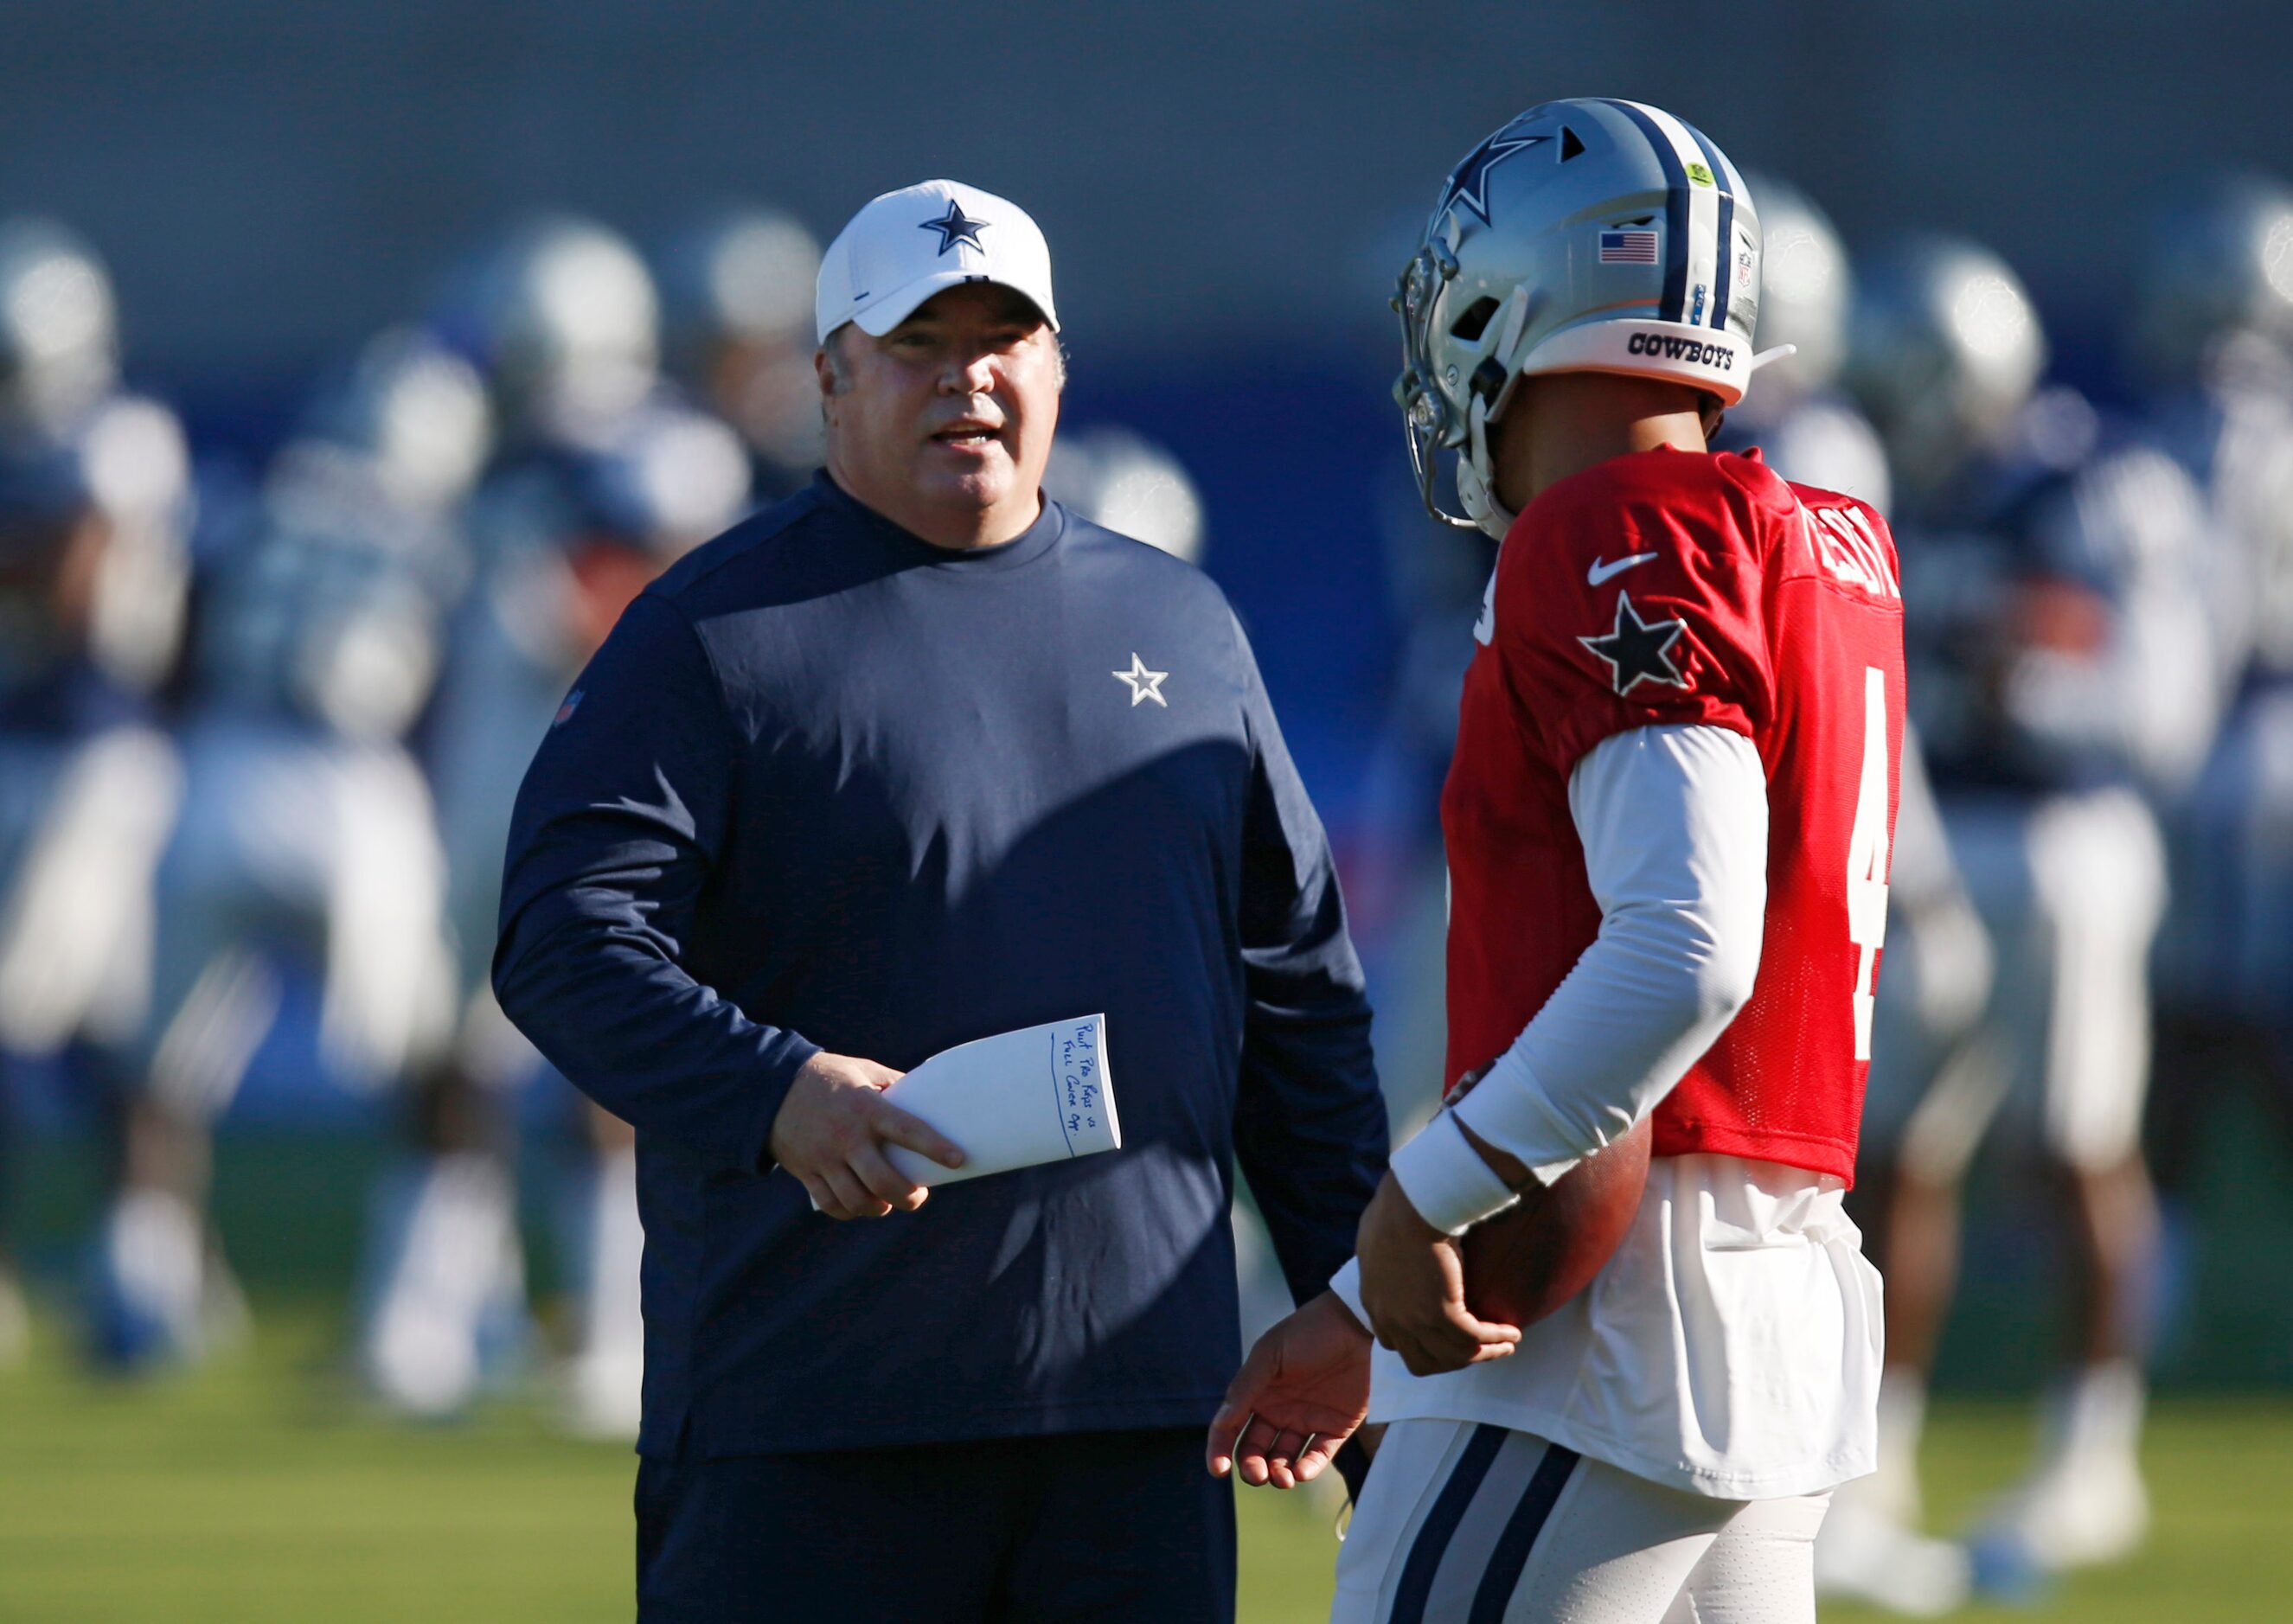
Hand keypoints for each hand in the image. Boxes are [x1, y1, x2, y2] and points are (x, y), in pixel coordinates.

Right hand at [767, 1051, 964, 1218]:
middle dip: (908, 1197)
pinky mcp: (806, 1171)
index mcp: (866, 1107)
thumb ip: (893, 1084)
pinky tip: (861, 1206)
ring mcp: (825, 1157)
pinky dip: (850, 1211)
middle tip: (917, 1195)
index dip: (935, 1147)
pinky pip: (831, 1204)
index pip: (907, 1130)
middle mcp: (847, 1136)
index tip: (958, 1160)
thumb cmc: (828, 1077)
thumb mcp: (862, 1070)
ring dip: (880, 1208)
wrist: (771, 1087)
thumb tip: (927, 1095)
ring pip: (857, 1200)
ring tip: (889, 1203)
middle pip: (883, 1181)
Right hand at [1206, 1291, 1371, 1489]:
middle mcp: (1279, 1410)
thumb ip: (1245, 1388)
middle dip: (1252, 1467)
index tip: (1219, 1470)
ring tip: (1283, 1478)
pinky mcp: (1335, 1428)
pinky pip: (1318, 1456)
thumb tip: (1221, 1423)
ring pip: (1284, 1460)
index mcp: (1258, 1392)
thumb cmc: (1308, 1332)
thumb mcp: (1270, 1354)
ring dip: (1279, 1474)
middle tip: (1257, 1475)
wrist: (1357, 1324)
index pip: (1230, 1428)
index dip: (1220, 1450)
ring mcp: (1307, 1420)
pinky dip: (1308, 1469)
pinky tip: (1302, 1472)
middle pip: (1255, 1450)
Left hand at [1355, 1172, 1520, 1376]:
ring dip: (1483, 1355)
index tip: (1442, 1339)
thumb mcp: (1378, 1240)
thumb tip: (1399, 1258)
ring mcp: (1414, 1321)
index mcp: (1373, 1303)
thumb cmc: (1398, 1207)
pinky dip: (1495, 1339)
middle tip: (1477, 1351)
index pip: (1393, 1344)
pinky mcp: (1442, 1313)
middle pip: (1423, 1362)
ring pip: (1453, 1357)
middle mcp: (1390, 1319)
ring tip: (1505, 1346)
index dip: (1420, 1347)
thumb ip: (1385, 1261)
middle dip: (1452, 1361)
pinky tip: (1512, 1334)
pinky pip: (1473, 1339)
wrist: (1412, 1201)